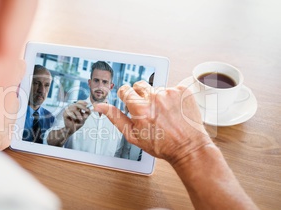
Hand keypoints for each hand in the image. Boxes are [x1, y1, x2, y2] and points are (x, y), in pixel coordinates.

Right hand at [63, 101, 90, 134]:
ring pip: (73, 108)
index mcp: (76, 108)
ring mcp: (67, 110)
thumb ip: (87, 114)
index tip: (87, 104)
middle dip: (82, 107)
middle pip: (76, 104)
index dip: (83, 102)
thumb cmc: (77, 123)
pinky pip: (69, 112)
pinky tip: (75, 118)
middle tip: (86, 110)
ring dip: (78, 113)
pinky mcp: (64, 114)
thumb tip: (90, 110)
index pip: (78, 102)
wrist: (72, 129)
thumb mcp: (84, 119)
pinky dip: (73, 115)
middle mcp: (71, 108)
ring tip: (80, 118)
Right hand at [94, 80, 211, 164]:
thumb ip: (115, 117)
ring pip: (156, 88)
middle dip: (140, 95)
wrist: (188, 147)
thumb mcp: (132, 134)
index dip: (126, 97)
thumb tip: (100, 106)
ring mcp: (170, 92)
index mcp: (140, 108)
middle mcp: (155, 97)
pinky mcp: (182, 91)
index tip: (130, 102)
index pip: (125, 90)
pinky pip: (171, 88)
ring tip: (163, 113)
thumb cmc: (161, 144)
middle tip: (147, 110)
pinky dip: (171, 98)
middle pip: (139, 85)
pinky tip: (173, 110)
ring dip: (157, 98)